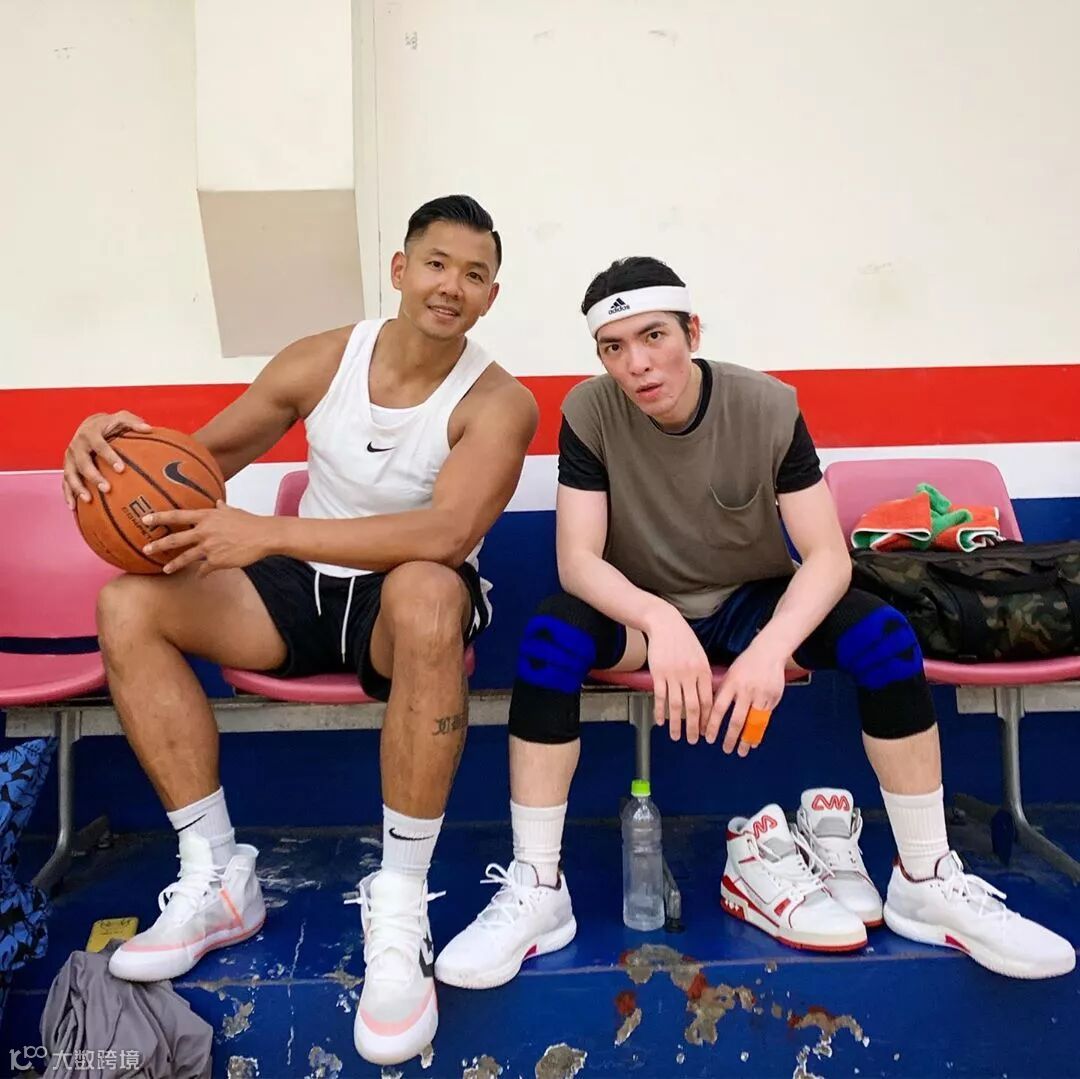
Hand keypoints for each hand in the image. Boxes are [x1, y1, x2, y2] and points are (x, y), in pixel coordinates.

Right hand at [62, 411, 152, 508]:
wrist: (88, 425)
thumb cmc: (109, 424)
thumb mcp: (121, 418)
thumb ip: (133, 423)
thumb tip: (149, 428)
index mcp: (90, 434)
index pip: (100, 446)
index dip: (109, 457)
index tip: (121, 469)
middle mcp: (76, 446)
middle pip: (83, 463)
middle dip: (94, 477)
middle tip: (107, 489)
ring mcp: (69, 458)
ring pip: (70, 474)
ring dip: (78, 488)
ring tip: (89, 499)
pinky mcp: (67, 467)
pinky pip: (64, 482)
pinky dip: (68, 494)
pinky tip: (73, 507)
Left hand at [142, 502, 273, 575]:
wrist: (264, 536)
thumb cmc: (250, 522)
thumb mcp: (234, 511)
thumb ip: (222, 509)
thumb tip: (218, 503)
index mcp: (207, 517)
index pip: (177, 516)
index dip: (160, 517)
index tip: (145, 519)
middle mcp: (204, 531)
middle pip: (176, 539)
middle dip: (158, 545)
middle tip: (146, 549)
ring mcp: (209, 547)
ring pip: (186, 557)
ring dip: (174, 564)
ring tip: (165, 569)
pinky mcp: (217, 561)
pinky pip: (204, 569)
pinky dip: (201, 573)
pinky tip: (199, 576)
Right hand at [643, 605, 713, 743]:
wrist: (665, 624)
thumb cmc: (684, 640)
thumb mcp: (700, 656)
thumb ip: (703, 676)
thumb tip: (706, 697)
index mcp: (703, 671)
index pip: (708, 701)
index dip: (707, 719)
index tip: (705, 731)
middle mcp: (690, 675)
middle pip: (693, 707)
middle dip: (693, 727)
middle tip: (692, 740)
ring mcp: (673, 675)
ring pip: (676, 706)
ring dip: (676, 724)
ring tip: (676, 737)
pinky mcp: (658, 674)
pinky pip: (660, 697)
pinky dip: (660, 711)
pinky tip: (660, 722)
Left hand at [704, 643, 787, 754]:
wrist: (769, 652)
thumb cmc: (746, 664)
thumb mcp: (729, 674)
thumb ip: (722, 692)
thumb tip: (709, 713)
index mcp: (731, 683)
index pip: (718, 709)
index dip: (713, 725)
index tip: (709, 738)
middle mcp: (746, 690)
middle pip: (737, 720)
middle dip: (730, 738)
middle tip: (725, 749)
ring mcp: (761, 695)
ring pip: (753, 723)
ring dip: (746, 739)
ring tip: (741, 751)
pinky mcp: (773, 699)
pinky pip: (765, 719)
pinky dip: (759, 732)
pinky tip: (754, 740)